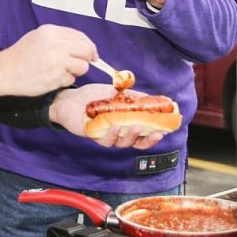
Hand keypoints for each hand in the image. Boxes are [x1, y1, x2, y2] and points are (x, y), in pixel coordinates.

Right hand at [0, 24, 95, 97]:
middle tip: (82, 63)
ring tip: (62, 71)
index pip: (81, 36)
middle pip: (86, 50)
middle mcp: (56, 44)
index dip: (89, 46)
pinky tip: (52, 78)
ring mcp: (57, 61)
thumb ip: (60, 39)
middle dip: (88, 58)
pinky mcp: (56, 77)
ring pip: (82, 66)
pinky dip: (65, 80)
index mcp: (51, 31)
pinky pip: (71, 79)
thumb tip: (83, 46)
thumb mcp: (39, 37)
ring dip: (76, 71)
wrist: (4, 71)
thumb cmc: (21, 55)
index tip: (91, 54)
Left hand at [48, 84, 167, 149]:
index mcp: (126, 124)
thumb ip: (133, 97)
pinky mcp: (94, 136)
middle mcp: (118, 133)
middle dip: (147, 140)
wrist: (71, 97)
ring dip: (131, 136)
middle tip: (156, 133)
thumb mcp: (116, 93)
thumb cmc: (94, 96)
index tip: (166, 130)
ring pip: (122, 143)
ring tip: (136, 127)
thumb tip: (154, 98)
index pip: (144, 134)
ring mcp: (106, 136)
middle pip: (136, 143)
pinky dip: (112, 135)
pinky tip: (115, 127)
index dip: (155, 135)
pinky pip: (105, 141)